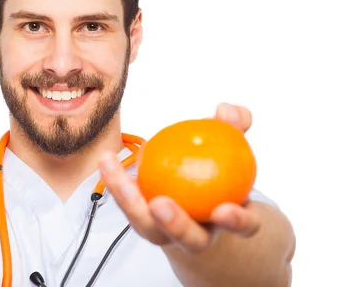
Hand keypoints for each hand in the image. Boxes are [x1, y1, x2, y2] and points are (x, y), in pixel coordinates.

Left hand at [98, 103, 259, 252]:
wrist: (198, 191)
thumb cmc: (217, 166)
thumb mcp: (230, 144)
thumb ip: (234, 127)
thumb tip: (227, 110)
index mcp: (231, 219)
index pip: (244, 226)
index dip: (238, 221)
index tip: (224, 210)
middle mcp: (199, 234)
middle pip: (190, 240)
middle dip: (175, 226)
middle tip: (159, 205)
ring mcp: (168, 233)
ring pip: (148, 227)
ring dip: (130, 201)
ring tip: (115, 172)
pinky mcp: (143, 221)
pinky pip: (128, 205)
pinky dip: (117, 181)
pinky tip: (107, 160)